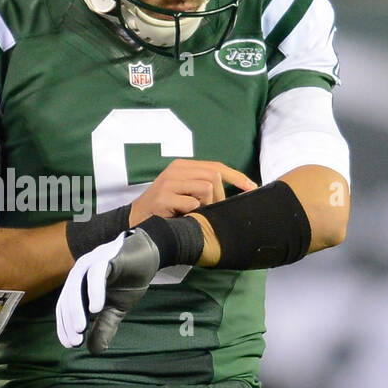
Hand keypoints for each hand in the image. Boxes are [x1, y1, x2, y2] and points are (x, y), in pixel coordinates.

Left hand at [56, 229, 160, 353]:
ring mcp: (91, 262)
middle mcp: (80, 272)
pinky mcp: (106, 257)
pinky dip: (94, 291)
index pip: (65, 307)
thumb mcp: (116, 309)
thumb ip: (104, 327)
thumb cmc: (129, 281)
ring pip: (76, 285)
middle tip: (75, 341)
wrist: (150, 256)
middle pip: (67, 298)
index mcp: (79, 284)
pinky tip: (96, 308)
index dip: (64, 326)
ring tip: (80, 329)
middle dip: (69, 321)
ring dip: (76, 308)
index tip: (70, 345)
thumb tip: (95, 351)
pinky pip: (96, 274)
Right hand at [129, 159, 256, 224]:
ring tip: (195, 213)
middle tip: (213, 210)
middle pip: (214, 176)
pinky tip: (182, 217)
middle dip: (221, 195)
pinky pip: (192, 204)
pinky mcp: (163, 197)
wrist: (136, 221)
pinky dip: (193, 213)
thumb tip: (237, 191)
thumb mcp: (184, 192)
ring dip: (207, 205)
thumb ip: (203, 186)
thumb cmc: (165, 210)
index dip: (237, 177)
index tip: (252, 188)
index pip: (216, 166)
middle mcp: (176, 169)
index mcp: (182, 166)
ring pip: (206, 188)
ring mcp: (169, 182)